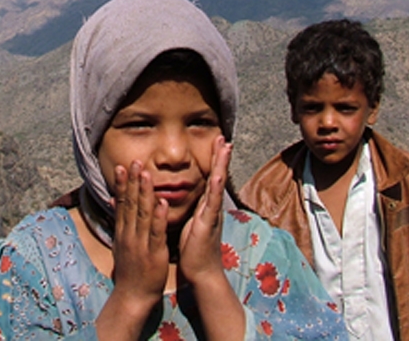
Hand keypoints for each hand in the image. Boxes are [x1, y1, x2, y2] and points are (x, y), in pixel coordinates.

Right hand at [109, 160, 168, 315]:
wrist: (132, 296)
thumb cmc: (129, 270)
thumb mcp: (120, 244)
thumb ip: (119, 222)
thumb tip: (112, 201)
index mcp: (123, 231)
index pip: (121, 203)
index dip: (122, 184)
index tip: (123, 166)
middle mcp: (129, 234)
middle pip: (130, 204)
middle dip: (132, 182)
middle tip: (134, 162)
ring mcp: (140, 242)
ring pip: (142, 213)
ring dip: (144, 193)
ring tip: (146, 174)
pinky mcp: (154, 252)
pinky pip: (156, 232)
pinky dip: (159, 217)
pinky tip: (162, 202)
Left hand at [177, 136, 230, 284]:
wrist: (201, 272)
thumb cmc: (194, 250)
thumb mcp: (192, 223)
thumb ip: (192, 210)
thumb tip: (184, 196)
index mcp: (206, 206)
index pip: (211, 177)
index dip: (214, 159)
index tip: (216, 141)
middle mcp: (212, 206)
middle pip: (218, 175)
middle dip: (220, 156)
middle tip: (224, 136)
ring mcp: (212, 213)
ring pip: (218, 184)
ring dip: (221, 164)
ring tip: (225, 146)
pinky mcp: (208, 223)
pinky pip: (212, 203)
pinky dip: (215, 188)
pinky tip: (217, 175)